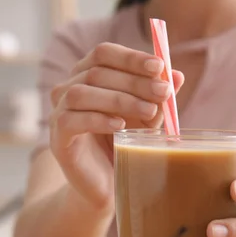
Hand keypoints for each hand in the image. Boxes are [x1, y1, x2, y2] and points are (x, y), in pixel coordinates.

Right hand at [49, 42, 183, 208]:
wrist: (106, 183)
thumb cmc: (124, 142)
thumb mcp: (147, 116)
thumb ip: (158, 95)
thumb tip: (178, 75)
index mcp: (87, 75)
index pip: (104, 53)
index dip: (131, 57)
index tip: (159, 66)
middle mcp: (68, 88)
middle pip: (96, 72)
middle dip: (134, 81)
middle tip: (162, 92)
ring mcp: (58, 112)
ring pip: (81, 92)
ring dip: (119, 99)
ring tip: (148, 112)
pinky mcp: (57, 137)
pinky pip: (71, 120)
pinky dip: (98, 119)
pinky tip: (120, 126)